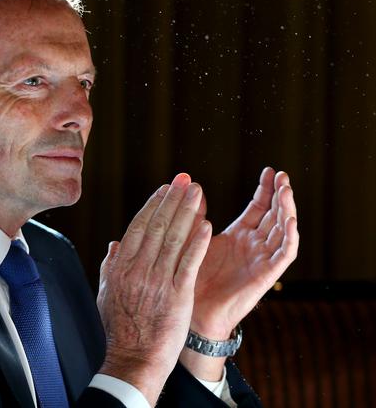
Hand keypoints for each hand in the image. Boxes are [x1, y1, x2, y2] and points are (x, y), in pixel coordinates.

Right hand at [96, 173, 211, 404]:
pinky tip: (207, 225)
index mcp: (120, 266)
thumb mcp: (105, 293)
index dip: (154, 204)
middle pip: (157, 225)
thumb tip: (114, 244)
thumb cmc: (120, 328)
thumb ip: (110, 266)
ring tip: (198, 193)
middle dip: (172, 199)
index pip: (138, 226)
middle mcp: (137, 268)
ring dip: (187, 212)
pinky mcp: (177, 294)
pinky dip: (197, 242)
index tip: (166, 189)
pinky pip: (188, 263)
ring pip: (173, 238)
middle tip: (185, 180)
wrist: (133, 358)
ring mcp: (157, 280)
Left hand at [191, 167, 298, 339]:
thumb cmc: (191, 276)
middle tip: (282, 175)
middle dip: (280, 195)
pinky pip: (284, 254)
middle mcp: (254, 246)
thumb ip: (196, 216)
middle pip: (274, 215)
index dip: (265, 190)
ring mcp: (262, 259)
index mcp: (239, 236)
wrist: (193, 311)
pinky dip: (289, 237)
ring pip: (282, 231)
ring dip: (287, 210)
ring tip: (286, 190)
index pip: (259, 208)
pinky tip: (289, 220)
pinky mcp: (266, 275)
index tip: (269, 170)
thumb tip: (194, 187)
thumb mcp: (193, 239)